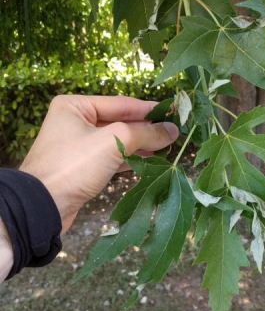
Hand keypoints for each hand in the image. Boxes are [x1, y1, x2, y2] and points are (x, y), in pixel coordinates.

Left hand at [19, 95, 178, 233]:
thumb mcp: (114, 142)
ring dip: (141, 145)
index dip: (149, 109)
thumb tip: (174, 130)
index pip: (122, 104)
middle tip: (173, 133)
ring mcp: (79, 145)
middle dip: (146, 129)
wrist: (43, 207)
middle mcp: (76, 122)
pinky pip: (112, 157)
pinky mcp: (83, 166)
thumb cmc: (75, 165)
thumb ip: (146, 133)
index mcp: (76, 106)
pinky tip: (150, 161)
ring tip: (166, 147)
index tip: (173, 112)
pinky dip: (130, 158)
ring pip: (118, 141)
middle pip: (120, 122)